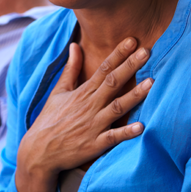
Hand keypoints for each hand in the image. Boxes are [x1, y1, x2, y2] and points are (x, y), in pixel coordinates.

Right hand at [15, 38, 152, 191]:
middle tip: (147, 51)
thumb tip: (75, 45)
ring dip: (134, 95)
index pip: (103, 69)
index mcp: (82, 92)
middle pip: (113, 82)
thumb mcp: (58, 91)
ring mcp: (93, 125)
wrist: (39, 151)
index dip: (118, 54)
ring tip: (151, 83)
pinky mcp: (95, 144)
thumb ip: (71, 68)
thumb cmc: (50, 119)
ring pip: (117, 107)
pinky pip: (113, 137)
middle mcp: (90, 106)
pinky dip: (126, 132)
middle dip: (130, 66)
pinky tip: (141, 126)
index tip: (133, 40)